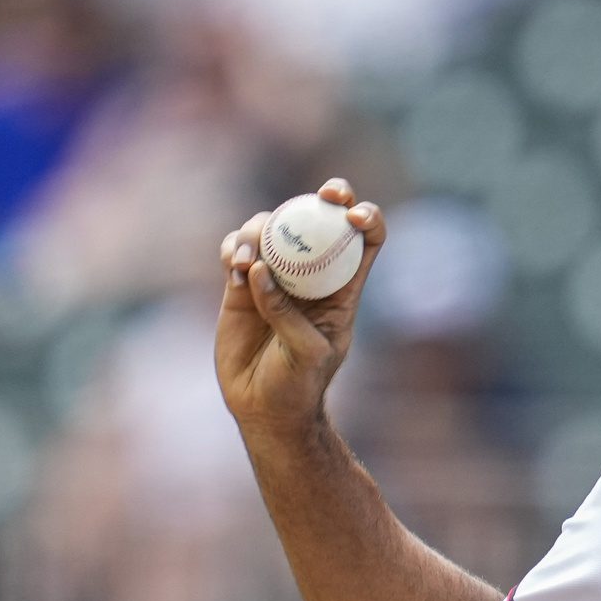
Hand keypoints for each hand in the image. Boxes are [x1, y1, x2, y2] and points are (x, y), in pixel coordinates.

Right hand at [215, 178, 385, 437]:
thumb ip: (287, 314)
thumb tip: (259, 271)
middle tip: (322, 195)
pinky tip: (232, 265)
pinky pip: (236, 250)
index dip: (367, 219)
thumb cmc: (298, 384)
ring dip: (260, 229)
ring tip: (245, 259)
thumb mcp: (306, 352)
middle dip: (326, 196)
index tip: (353, 215)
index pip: (365, 241)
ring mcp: (274, 276)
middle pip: (322, 219)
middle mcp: (312, 274)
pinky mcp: (240, 284)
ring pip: (273, 228)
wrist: (262, 405)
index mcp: (343, 287)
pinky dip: (233, 247)